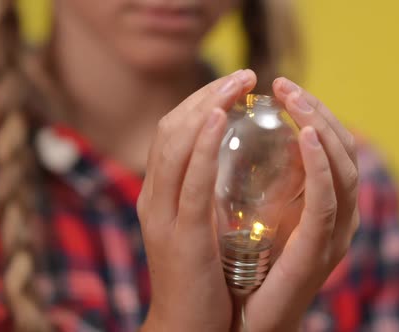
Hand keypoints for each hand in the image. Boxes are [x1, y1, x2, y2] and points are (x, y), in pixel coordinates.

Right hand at [137, 69, 256, 330]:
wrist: (188, 329)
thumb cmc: (204, 279)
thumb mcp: (203, 228)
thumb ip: (210, 197)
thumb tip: (239, 166)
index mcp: (161, 196)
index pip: (173, 133)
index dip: (200, 101)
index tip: (235, 84)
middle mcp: (155, 199)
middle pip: (171, 130)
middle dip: (206, 95)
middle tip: (244, 75)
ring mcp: (163, 217)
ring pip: (174, 148)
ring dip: (205, 108)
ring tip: (238, 85)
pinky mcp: (181, 238)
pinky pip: (190, 184)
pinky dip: (203, 147)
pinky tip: (220, 120)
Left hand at [243, 78, 359, 330]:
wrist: (241, 323)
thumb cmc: (246, 270)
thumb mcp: (257, 217)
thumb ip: (265, 186)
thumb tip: (245, 144)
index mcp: (325, 207)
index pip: (332, 149)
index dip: (315, 113)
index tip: (283, 87)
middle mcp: (339, 217)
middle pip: (343, 151)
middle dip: (318, 112)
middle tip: (285, 84)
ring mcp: (334, 236)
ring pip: (344, 170)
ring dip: (321, 129)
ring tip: (296, 100)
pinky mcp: (318, 253)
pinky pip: (327, 203)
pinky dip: (322, 167)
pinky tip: (305, 136)